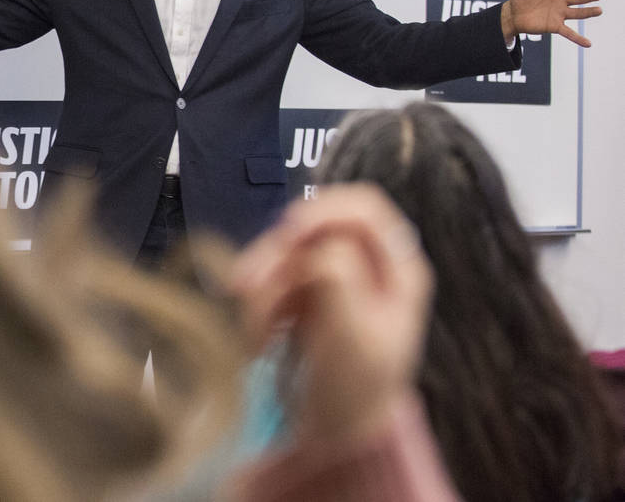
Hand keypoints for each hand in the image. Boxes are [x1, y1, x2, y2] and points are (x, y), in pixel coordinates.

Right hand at [230, 184, 432, 445]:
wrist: (337, 433)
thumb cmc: (357, 388)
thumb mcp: (354, 336)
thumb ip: (339, 280)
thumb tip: (318, 248)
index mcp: (397, 268)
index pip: (364, 208)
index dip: (325, 209)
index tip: (289, 232)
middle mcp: (364, 263)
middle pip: (312, 228)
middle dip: (275, 258)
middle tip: (244, 288)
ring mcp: (331, 276)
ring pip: (282, 253)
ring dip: (260, 291)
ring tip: (255, 339)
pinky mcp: (302, 292)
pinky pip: (269, 280)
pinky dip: (257, 308)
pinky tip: (258, 343)